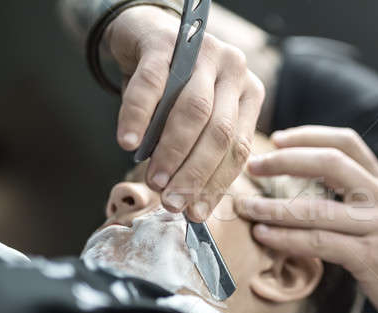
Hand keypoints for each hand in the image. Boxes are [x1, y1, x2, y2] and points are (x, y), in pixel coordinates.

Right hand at [103, 6, 264, 220]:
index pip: (239, 148)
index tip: (196, 213)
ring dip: (173, 152)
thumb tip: (189, 202)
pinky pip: (152, 85)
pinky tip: (128, 143)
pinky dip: (138, 116)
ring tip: (155, 181)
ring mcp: (203, 52)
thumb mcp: (197, 119)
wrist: (146, 35)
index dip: (217, 184)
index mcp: (249, 94)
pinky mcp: (166, 42)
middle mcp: (234, 71)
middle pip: (221, 132)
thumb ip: (199, 151)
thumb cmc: (174, 88)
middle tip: (172, 203)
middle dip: (196, 174)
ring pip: (194, 111)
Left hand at [234, 126, 377, 312]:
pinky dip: (285, 239)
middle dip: (285, 161)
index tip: (277, 139)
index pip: (347, 142)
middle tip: (253, 165)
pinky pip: (318, 243)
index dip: (309, 135)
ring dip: (273, 206)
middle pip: (329, 162)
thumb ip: (359, 198)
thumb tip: (312, 188)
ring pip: (315, 208)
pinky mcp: (369, 258)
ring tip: (245, 207)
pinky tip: (264, 236)